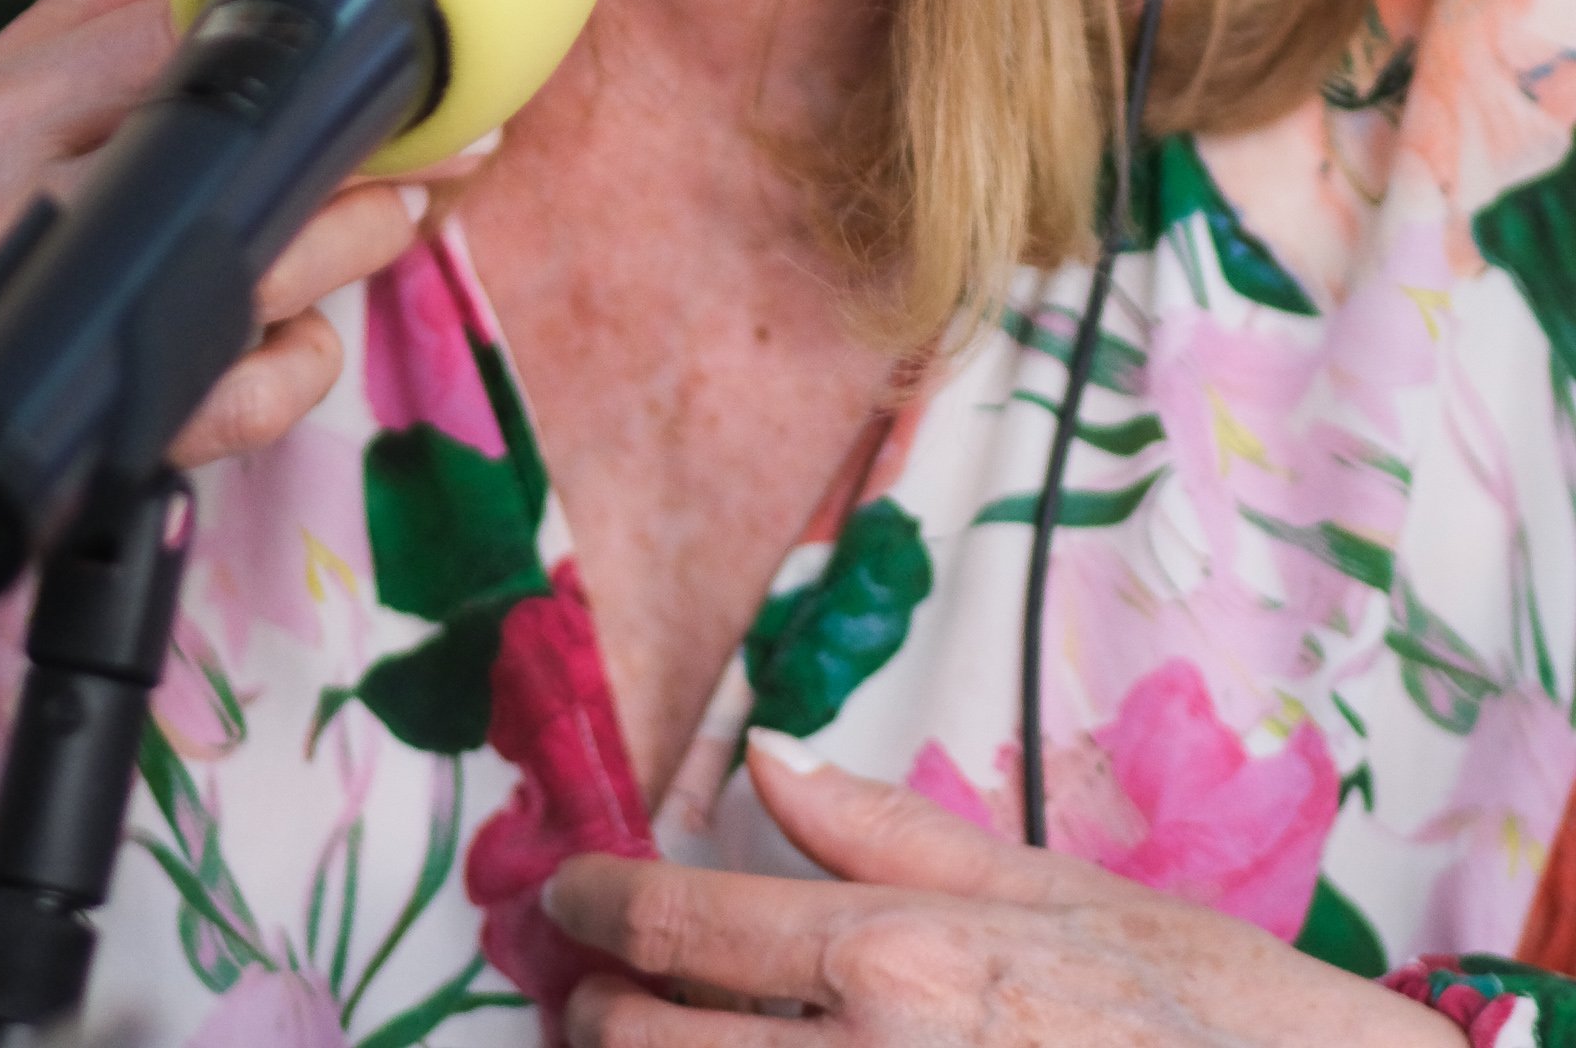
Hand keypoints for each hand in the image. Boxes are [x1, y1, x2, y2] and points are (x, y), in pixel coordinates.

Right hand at [0, 0, 425, 883]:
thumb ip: (73, 26)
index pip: (164, 31)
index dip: (292, 17)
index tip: (381, 9)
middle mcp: (6, 216)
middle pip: (230, 146)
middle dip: (360, 133)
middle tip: (452, 120)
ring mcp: (43, 332)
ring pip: (249, 267)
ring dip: (350, 240)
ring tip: (401, 210)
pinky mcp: (68, 446)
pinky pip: (225, 402)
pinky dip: (285, 371)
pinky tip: (304, 343)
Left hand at [548, 735, 1450, 1047]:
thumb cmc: (1212, 1012)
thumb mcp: (1060, 891)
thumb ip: (892, 833)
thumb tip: (765, 758)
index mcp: (901, 963)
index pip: (689, 924)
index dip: (601, 904)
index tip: (565, 897)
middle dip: (598, 1015)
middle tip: (588, 990)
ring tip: (640, 1047)